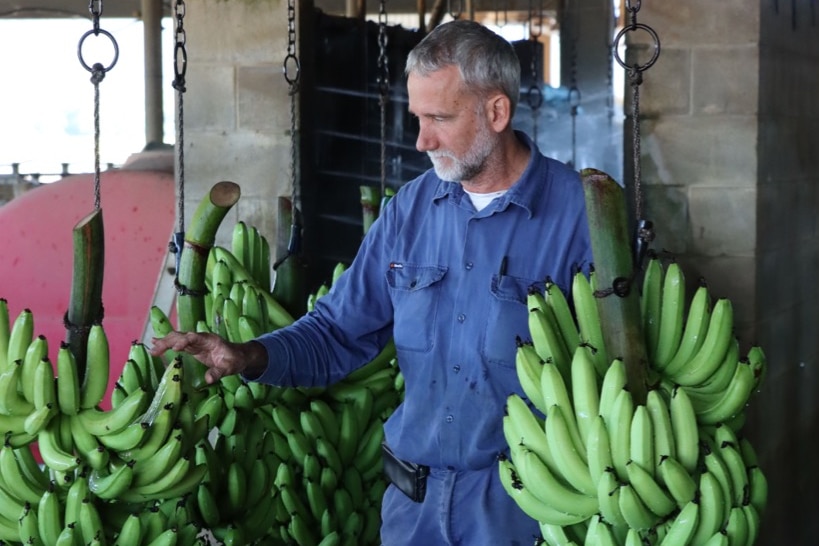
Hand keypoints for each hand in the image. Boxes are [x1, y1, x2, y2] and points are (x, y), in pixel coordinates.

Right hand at [149, 331, 267, 384]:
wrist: (239, 356)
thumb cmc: (236, 360)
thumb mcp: (230, 368)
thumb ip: (219, 372)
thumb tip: (208, 380)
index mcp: (209, 340)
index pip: (194, 337)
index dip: (184, 341)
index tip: (175, 348)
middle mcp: (200, 338)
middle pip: (181, 336)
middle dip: (168, 342)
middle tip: (155, 351)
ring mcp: (195, 342)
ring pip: (177, 338)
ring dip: (164, 343)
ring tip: (152, 351)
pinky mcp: (193, 348)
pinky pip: (177, 343)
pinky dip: (166, 343)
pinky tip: (155, 343)